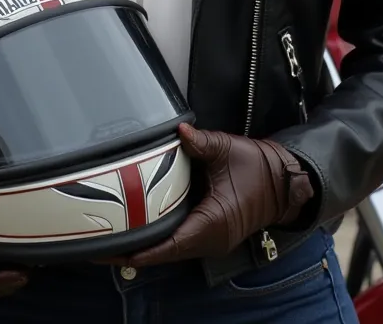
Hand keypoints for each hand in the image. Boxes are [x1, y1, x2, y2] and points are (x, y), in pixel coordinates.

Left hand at [123, 123, 313, 265]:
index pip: (168, 246)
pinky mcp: (208, 231)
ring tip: (111, 233)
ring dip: (144, 243)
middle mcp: (208, 239)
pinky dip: (157, 234)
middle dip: (132, 249)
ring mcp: (209, 238)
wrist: (283, 181)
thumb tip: (179, 130)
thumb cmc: (259, 168)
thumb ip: (200, 143)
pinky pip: (178, 238)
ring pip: (169, 247)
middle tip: (98, 240)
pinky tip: (137, 223)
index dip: (138, 250)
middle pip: (163, 252)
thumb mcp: (227, 150)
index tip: (112, 249)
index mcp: (212, 224)